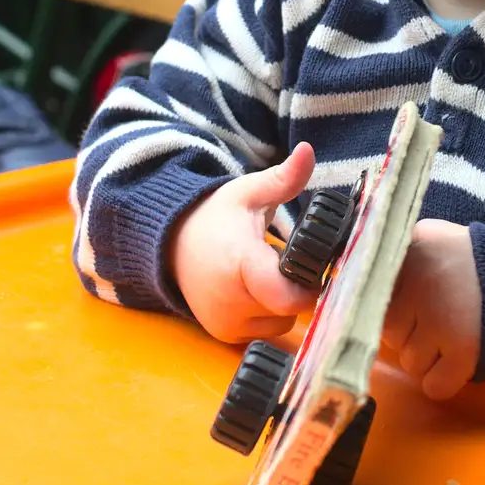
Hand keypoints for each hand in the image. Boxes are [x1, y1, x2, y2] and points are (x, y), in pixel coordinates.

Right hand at [170, 142, 320, 342]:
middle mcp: (230, 302)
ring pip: (281, 323)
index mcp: (240, 264)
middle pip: (290, 308)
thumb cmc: (216, 217)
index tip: (312, 263)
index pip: (287, 295)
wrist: (172, 244)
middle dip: (297, 287)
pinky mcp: (224, 335)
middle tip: (289, 262)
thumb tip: (308, 150)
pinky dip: (267, 314)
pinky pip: (264, 331)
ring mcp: (226, 323)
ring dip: (283, 303)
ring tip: (269, 274)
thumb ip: (283, 178)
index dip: (308, 283)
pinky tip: (256, 290)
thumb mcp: (249, 193)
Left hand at [382, 219, 481, 399]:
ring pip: (410, 362)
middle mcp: (419, 283)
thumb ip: (400, 257)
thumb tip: (356, 285)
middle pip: (390, 332)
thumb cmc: (482, 263)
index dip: (391, 306)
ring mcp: (440, 319)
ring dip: (429, 358)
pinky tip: (460, 361)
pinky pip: (433, 386)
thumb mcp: (436, 240)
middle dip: (411, 333)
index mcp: (411, 249)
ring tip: (454, 336)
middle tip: (440, 320)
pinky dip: (446, 381)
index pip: (371, 294)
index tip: (407, 307)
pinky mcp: (463, 352)